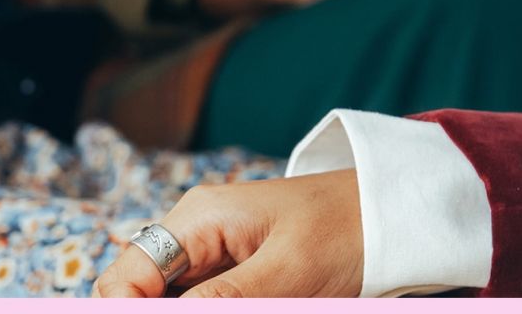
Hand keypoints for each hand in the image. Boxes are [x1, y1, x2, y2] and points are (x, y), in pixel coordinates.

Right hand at [93, 169, 362, 297]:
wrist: (397, 216)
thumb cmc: (351, 232)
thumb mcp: (289, 274)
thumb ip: (225, 302)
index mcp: (197, 221)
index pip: (125, 276)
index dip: (124, 311)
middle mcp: (194, 235)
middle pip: (141, 292)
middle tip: (236, 311)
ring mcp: (213, 256)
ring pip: (172, 301)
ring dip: (187, 313)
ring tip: (254, 305)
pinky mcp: (236, 275)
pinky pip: (205, 302)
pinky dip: (213, 311)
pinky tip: (253, 307)